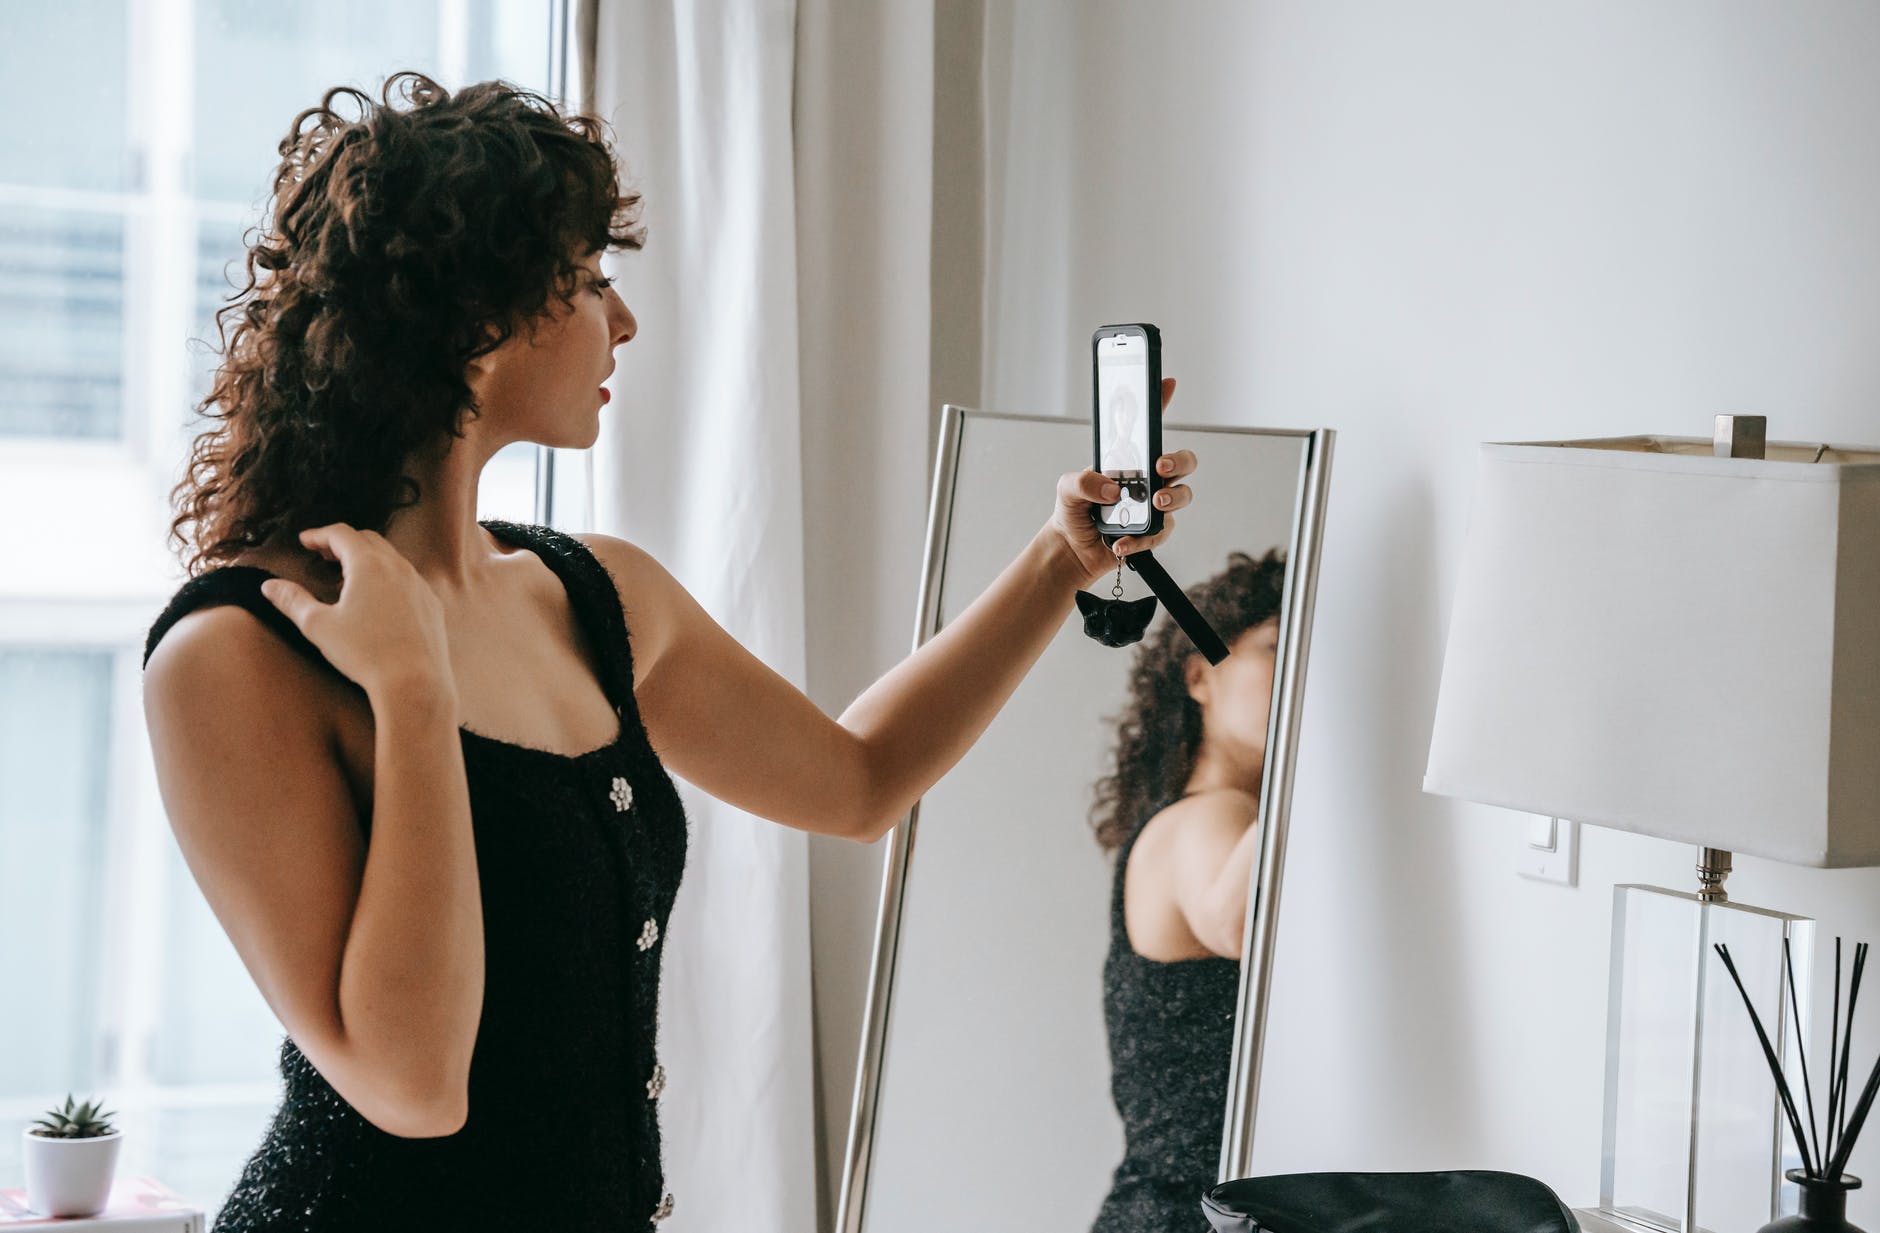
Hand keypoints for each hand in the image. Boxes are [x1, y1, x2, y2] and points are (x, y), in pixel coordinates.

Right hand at [257, 524, 456, 704]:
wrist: (414, 682)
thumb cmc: (364, 653)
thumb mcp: (318, 626)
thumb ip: (292, 601)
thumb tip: (269, 586)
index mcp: (369, 565)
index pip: (342, 534)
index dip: (320, 534)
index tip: (305, 540)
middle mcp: (399, 567)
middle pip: (369, 540)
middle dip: (343, 542)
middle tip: (323, 553)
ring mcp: (420, 584)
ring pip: (392, 559)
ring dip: (367, 559)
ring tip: (347, 576)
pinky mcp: (432, 604)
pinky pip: (409, 580)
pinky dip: (389, 577)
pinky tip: (379, 599)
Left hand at [1045, 377, 1195, 588]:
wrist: (1071, 548)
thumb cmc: (1073, 510)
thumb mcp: (1066, 488)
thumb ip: (1083, 481)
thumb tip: (1112, 488)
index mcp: (1130, 460)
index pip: (1149, 428)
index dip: (1160, 403)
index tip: (1167, 384)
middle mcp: (1148, 480)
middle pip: (1182, 462)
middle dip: (1178, 461)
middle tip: (1160, 467)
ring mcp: (1154, 506)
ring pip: (1183, 496)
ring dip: (1173, 499)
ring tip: (1153, 505)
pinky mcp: (1153, 532)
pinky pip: (1161, 533)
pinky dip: (1142, 539)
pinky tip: (1121, 544)